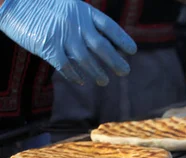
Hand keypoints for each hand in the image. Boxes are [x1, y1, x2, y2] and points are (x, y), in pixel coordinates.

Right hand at [0, 0, 136, 85]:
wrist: (12, 1)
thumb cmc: (40, 4)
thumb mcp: (67, 6)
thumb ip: (83, 22)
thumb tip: (102, 43)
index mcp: (83, 10)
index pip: (109, 27)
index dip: (122, 39)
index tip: (132, 51)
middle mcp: (76, 23)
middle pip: (102, 46)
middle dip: (115, 61)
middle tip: (125, 72)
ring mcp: (62, 35)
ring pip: (86, 59)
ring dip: (97, 72)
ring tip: (105, 81)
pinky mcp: (47, 46)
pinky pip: (66, 66)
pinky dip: (74, 75)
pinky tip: (81, 81)